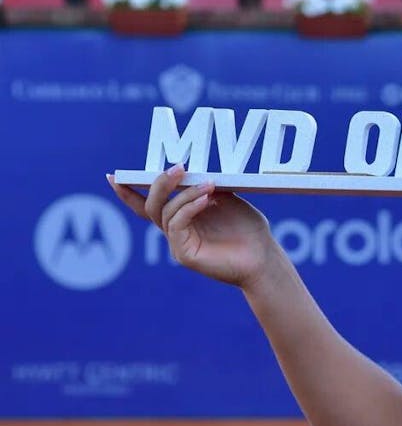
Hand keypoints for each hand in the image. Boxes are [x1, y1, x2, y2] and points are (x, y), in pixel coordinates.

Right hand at [107, 165, 278, 288]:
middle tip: (177, 167)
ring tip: (207, 184)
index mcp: (183, 218)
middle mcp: (176, 231)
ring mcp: (178, 244)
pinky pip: (177, 226)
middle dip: (160, 184)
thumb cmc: (248, 230)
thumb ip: (206, 186)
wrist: (264, 258)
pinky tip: (206, 199)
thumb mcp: (226, 199)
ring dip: (185, 194)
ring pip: (166, 213)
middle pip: (152, 206)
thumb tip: (192, 169)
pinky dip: (189, 209)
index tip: (114, 175)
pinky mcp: (184, 254)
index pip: (151, 204)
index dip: (129, 192)